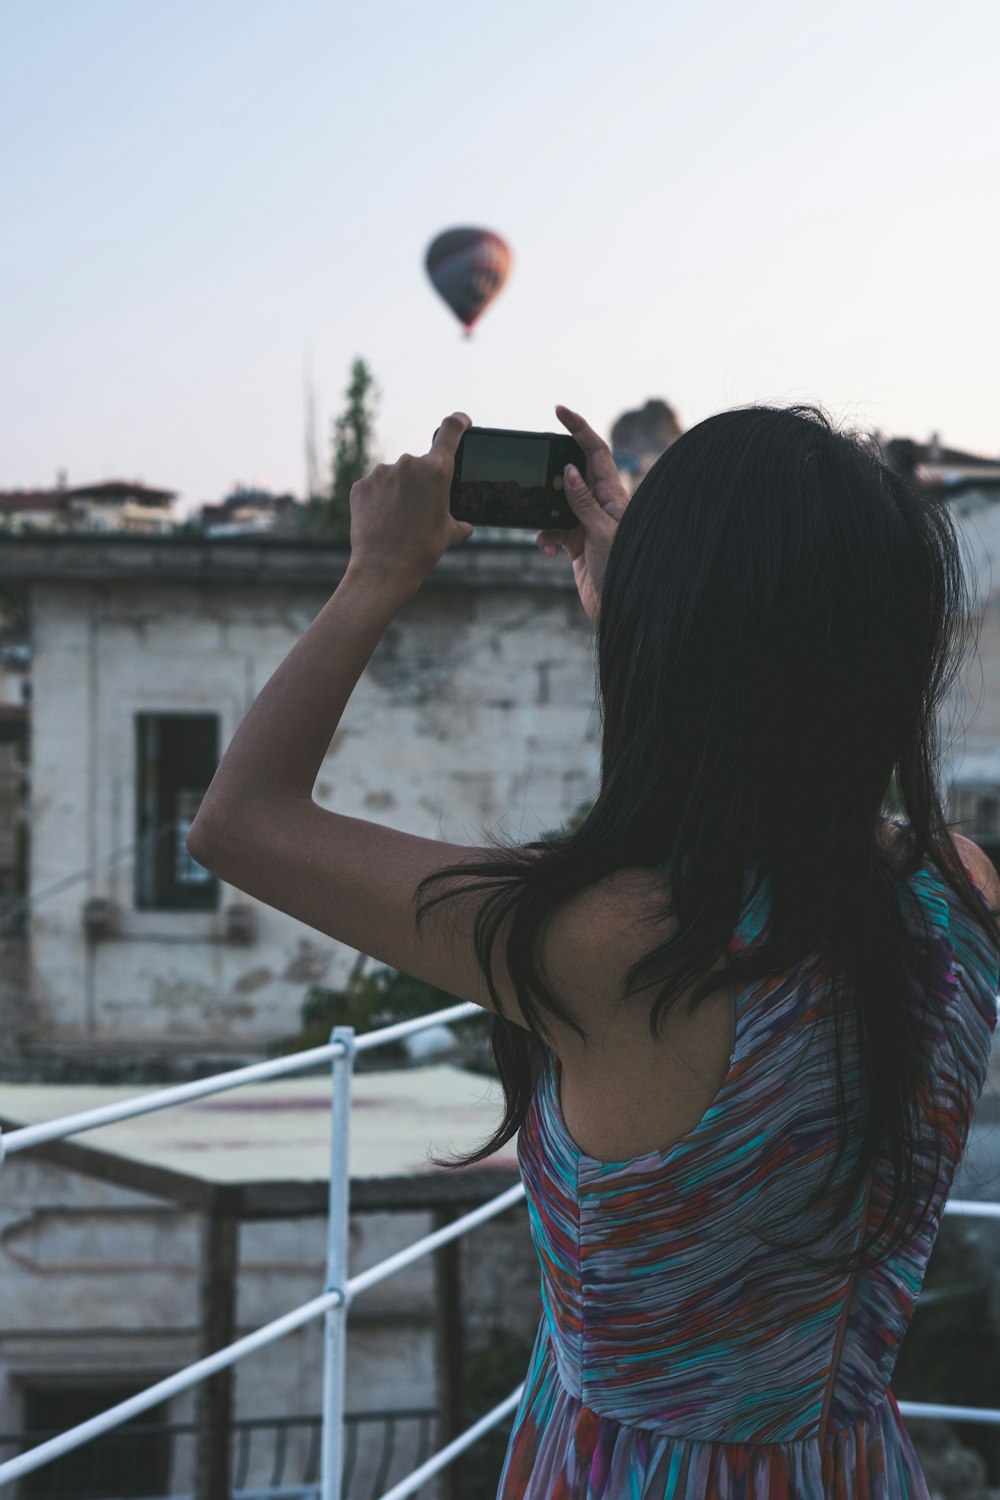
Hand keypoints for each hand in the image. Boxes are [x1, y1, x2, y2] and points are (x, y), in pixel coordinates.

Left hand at [347, 413, 474, 586]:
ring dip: (399, 491)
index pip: (451, 430)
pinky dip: (380, 500)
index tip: (462, 421)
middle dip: (422, 483)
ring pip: (395, 476)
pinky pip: (375, 487)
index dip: (458, 422)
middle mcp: (408, 464)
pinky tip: (382, 520)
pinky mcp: (360, 485)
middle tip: (420, 511)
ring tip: (399, 521)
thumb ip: (459, 521)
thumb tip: (465, 525)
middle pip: (420, 465)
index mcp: (436, 470)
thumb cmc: (422, 550)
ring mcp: (381, 473)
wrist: (383, 569)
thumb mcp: (449, 534)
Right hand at [536, 405, 630, 624]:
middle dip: (551, 473)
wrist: (618, 608)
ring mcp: (587, 522)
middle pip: (573, 472)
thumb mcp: (600, 533)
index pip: (596, 451)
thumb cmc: (621, 570)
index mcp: (614, 495)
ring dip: (545, 514)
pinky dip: (545, 538)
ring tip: (546, 530)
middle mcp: (601, 504)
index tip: (559, 411)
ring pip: (557, 502)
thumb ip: (582, 502)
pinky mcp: (576, 541)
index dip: (579, 428)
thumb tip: (570, 470)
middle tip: (535, 470)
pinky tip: (548, 552)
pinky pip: (552, 529)